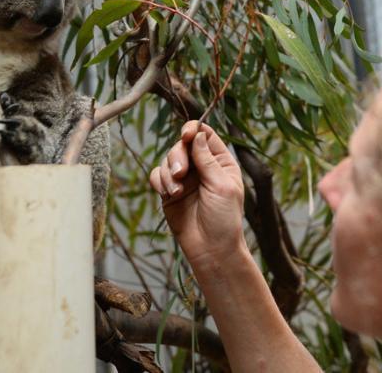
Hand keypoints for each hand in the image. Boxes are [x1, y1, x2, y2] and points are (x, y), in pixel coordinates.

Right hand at [149, 121, 244, 266]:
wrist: (211, 250)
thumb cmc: (224, 219)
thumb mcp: (221, 186)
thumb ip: (207, 159)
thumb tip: (197, 133)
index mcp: (221, 162)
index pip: (205, 135)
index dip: (193, 131)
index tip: (186, 136)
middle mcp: (202, 167)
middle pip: (182, 145)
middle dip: (178, 156)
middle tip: (180, 172)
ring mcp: (184, 179)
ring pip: (167, 160)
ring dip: (168, 172)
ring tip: (176, 191)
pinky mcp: (169, 192)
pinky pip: (157, 176)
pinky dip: (160, 181)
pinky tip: (168, 194)